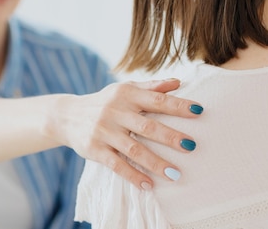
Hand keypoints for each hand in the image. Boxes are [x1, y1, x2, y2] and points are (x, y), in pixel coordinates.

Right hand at [50, 79, 202, 189]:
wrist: (67, 115)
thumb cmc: (105, 101)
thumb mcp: (124, 89)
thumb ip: (151, 86)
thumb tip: (179, 82)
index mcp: (126, 94)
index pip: (156, 99)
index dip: (178, 105)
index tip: (199, 111)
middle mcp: (115, 111)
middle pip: (147, 125)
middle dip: (170, 136)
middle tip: (192, 146)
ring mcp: (104, 131)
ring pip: (133, 149)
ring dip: (155, 163)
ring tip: (176, 174)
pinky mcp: (94, 149)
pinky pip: (116, 165)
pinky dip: (132, 175)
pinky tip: (148, 185)